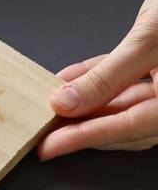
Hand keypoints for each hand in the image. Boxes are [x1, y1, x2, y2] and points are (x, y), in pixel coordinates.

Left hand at [38, 0, 157, 160]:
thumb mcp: (147, 43)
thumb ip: (107, 77)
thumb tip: (66, 103)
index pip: (127, 128)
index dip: (84, 139)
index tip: (49, 147)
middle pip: (123, 121)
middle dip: (80, 126)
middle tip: (43, 131)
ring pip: (120, 101)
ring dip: (84, 102)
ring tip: (49, 104)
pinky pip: (122, 78)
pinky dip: (96, 78)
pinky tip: (68, 81)